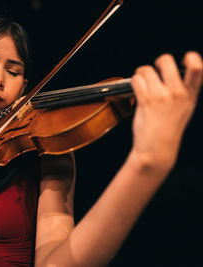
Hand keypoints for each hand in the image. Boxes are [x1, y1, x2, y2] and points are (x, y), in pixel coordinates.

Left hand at [130, 51, 202, 168]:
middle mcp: (177, 93)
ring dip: (141, 75)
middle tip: (154, 71)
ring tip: (142, 85)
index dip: (191, 57)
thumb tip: (177, 74)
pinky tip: (136, 91)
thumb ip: (184, 92)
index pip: (197, 68)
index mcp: (190, 95)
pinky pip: (136, 80)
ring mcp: (161, 96)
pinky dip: (134, 83)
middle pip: (166, 61)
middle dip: (157, 62)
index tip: (185, 58)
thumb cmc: (168, 130)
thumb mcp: (185, 109)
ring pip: (146, 70)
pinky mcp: (146, 101)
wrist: (156, 149)